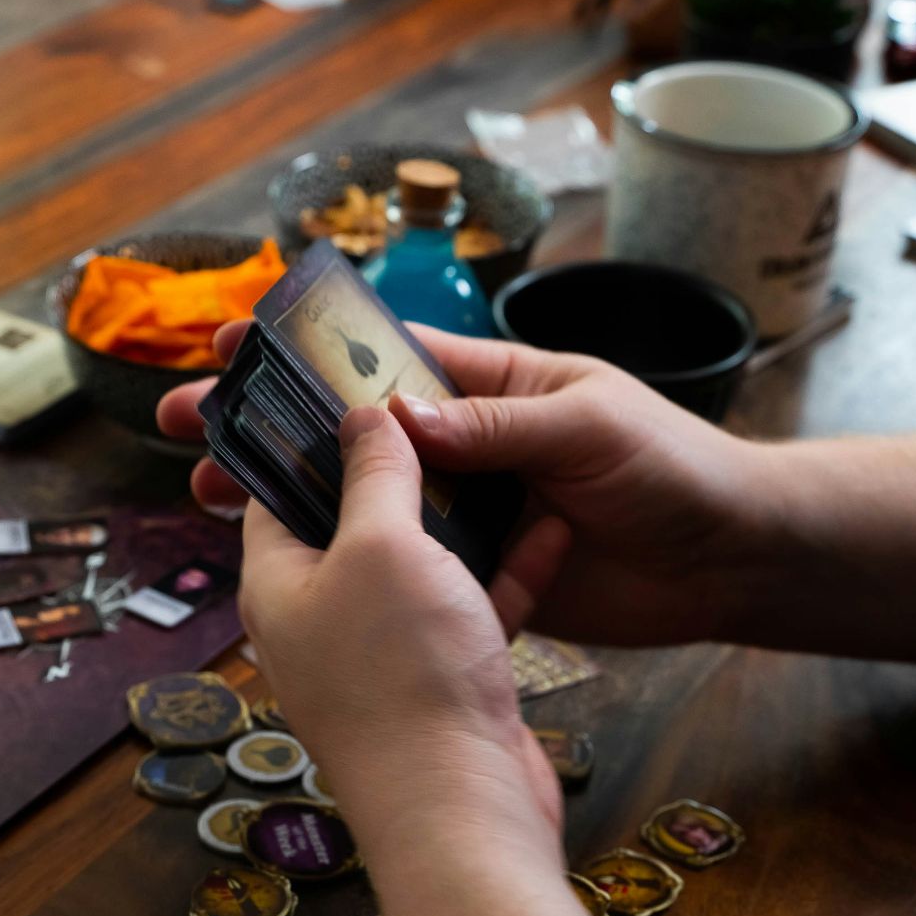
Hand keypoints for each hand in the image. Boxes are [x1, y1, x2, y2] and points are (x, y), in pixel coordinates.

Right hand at [157, 320, 775, 645]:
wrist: (730, 560)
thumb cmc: (675, 468)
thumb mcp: (588, 427)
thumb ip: (496, 426)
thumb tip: (397, 425)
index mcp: (491, 383)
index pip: (384, 360)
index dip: (308, 353)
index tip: (232, 341)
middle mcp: (467, 442)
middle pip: (350, 433)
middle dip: (268, 424)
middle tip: (185, 424)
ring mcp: (468, 511)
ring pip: (363, 502)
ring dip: (290, 496)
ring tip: (206, 494)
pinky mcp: (479, 573)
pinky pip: (406, 565)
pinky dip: (349, 561)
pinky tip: (285, 564)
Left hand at [229, 405, 567, 852]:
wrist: (461, 811)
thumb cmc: (403, 675)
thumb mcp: (381, 546)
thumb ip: (374, 474)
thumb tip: (362, 416)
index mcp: (278, 583)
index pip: (276, 491)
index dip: (311, 437)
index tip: (352, 387)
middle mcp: (322, 620)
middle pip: (355, 525)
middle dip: (402, 472)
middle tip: (443, 411)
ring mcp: (385, 656)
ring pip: (423, 568)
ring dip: (467, 519)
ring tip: (508, 458)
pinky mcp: (444, 684)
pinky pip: (472, 611)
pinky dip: (508, 573)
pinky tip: (553, 530)